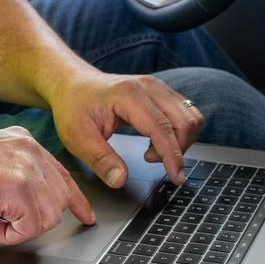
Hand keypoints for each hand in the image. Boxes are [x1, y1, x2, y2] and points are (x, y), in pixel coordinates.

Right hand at [0, 127, 95, 244]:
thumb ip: (15, 174)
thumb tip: (35, 201)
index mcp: (22, 141)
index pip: (61, 173)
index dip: (75, 200)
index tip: (86, 216)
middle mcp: (29, 150)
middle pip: (58, 199)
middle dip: (35, 219)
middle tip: (3, 220)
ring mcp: (26, 168)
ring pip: (48, 217)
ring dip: (18, 227)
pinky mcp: (19, 190)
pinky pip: (30, 229)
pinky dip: (7, 235)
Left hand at [47, 72, 204, 186]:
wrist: (73, 83)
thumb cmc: (74, 107)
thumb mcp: (78, 137)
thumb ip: (100, 160)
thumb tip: (120, 180)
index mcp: (128, 95)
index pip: (162, 127)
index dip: (172, 155)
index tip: (175, 177)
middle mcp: (149, 87)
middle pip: (185, 121)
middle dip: (177, 150)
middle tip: (150, 161)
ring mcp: (158, 88)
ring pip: (190, 117)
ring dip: (179, 142)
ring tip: (151, 152)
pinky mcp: (162, 94)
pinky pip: (184, 115)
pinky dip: (177, 134)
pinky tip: (155, 143)